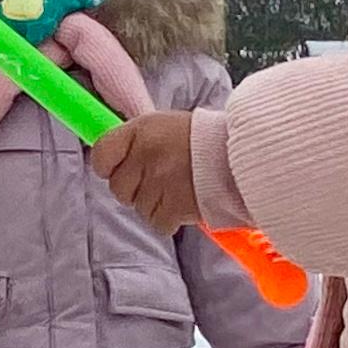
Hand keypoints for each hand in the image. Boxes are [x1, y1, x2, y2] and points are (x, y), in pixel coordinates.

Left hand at [92, 111, 201, 231]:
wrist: (246, 156)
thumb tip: (114, 156)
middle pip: (118, 188)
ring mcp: (159, 183)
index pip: (101, 153)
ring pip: (139, 207)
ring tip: (180, 189)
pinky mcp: (173, 207)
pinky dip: (170, 219)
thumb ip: (142, 141)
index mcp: (143, 130)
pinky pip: (157, 222)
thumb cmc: (209, 139)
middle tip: (160, 181)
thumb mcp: (170, 125)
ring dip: (156, 204)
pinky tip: (186, 204)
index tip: (116, 169)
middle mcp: (146, 156)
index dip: (107, 166)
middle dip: (135, 189)